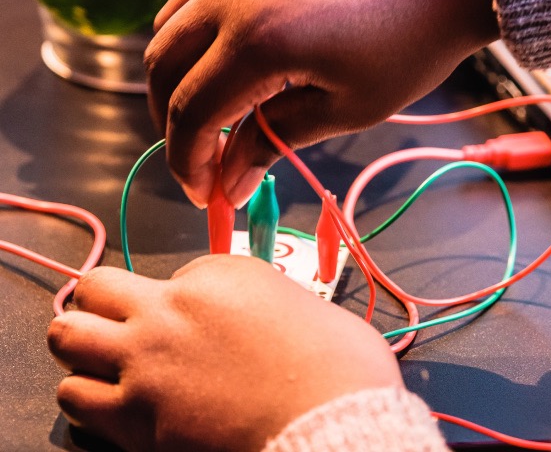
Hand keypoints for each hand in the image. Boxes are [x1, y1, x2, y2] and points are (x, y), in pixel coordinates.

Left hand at [47, 255, 401, 451]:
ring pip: (67, 336)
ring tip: (110, 364)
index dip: (187, 298)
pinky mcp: (133, 417)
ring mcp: (146, 361)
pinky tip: (115, 406)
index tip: (202, 320)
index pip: (177, 273)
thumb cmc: (338, 370)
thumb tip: (262, 321)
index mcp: (221, 276)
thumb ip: (269, 301)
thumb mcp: (308, 309)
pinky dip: (88, 399)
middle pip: (97, 286)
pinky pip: (74, 398)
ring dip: (85, 348)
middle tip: (126, 325)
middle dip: (106, 303)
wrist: (329, 422)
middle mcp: (173, 309)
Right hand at [145, 0, 497, 208]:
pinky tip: (230, 55)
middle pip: (162, 65)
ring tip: (213, 111)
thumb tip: (230, 181)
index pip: (190, 111)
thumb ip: (274, 140)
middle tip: (203, 158)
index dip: (188, 162)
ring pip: (173, 22)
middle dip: (172, 122)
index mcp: (254, 40)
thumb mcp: (348, 107)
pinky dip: (199, 30)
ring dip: (179, 73)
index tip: (206, 193)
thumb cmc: (415, 40)